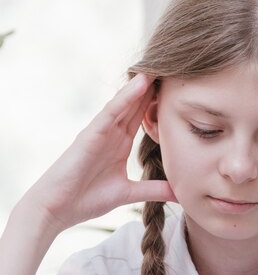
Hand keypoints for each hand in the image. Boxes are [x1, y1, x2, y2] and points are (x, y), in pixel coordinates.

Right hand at [25, 73, 176, 232]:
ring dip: (143, 84)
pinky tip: (140, 83)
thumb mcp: (129, 193)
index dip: (161, 102)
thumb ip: (154, 189)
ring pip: (126, 102)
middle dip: (155, 86)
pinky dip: (125, 97)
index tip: (183, 89)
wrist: (57, 209)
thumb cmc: (86, 199)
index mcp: (121, 144)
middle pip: (137, 104)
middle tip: (177, 66)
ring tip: (162, 65)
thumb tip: (182, 193)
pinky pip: (111, 111)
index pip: (144, 117)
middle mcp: (112, 133)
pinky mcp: (90, 134)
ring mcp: (101, 131)